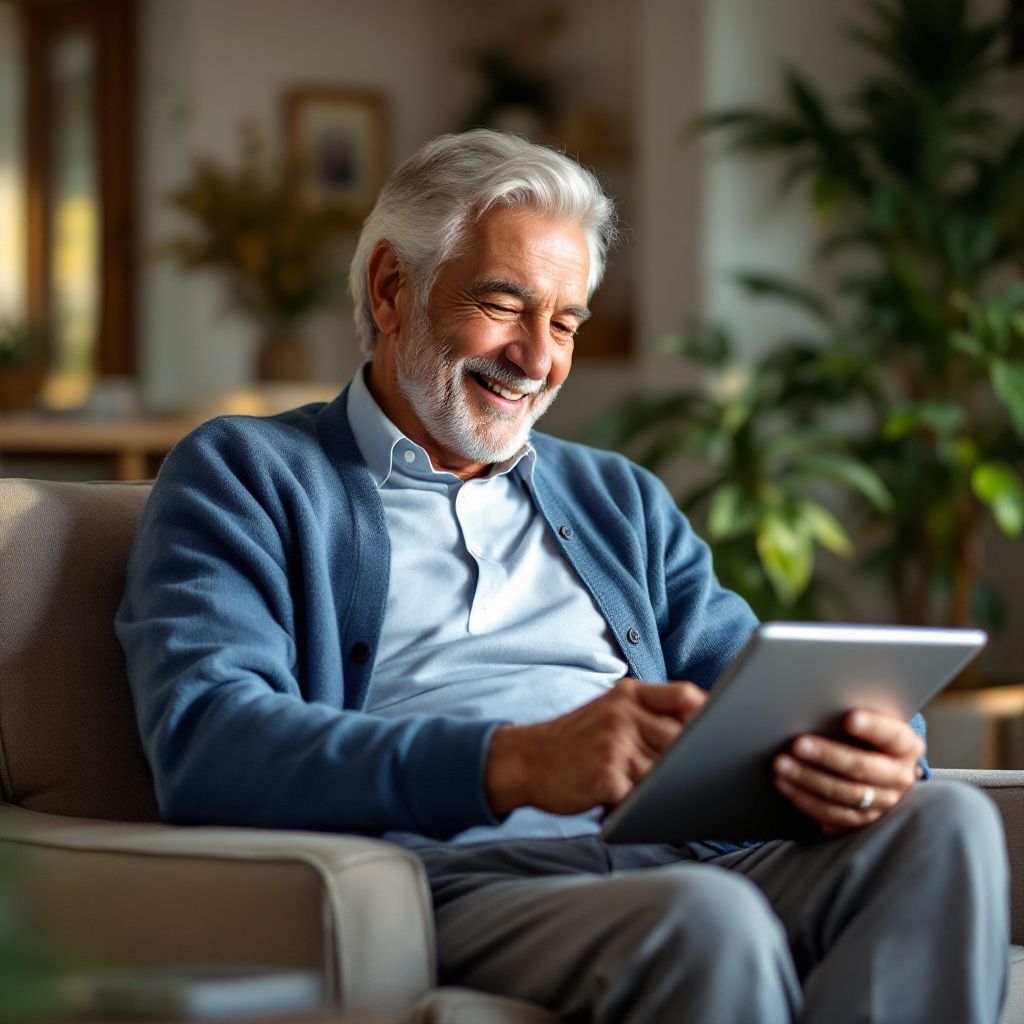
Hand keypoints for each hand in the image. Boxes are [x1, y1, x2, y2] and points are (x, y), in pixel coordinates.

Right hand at [486, 679, 706, 815]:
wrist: (525, 760)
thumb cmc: (576, 740)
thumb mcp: (609, 711)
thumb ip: (648, 715)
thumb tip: (703, 732)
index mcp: (628, 694)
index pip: (683, 695)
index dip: (710, 713)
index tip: (727, 730)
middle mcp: (622, 714)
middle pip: (683, 738)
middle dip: (698, 760)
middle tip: (714, 777)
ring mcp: (614, 745)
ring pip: (666, 772)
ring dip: (673, 789)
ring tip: (683, 798)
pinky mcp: (605, 777)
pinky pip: (643, 797)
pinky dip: (651, 807)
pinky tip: (652, 812)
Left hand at [773, 709, 924, 835]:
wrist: (882, 767)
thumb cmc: (869, 736)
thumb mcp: (873, 722)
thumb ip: (857, 717)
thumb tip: (821, 704)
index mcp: (906, 746)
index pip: (893, 736)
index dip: (872, 728)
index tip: (850, 718)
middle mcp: (899, 777)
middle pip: (861, 768)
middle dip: (826, 756)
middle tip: (797, 744)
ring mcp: (883, 802)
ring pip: (844, 795)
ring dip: (808, 780)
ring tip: (782, 766)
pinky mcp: (863, 820)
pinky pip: (834, 815)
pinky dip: (806, 800)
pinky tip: (786, 786)